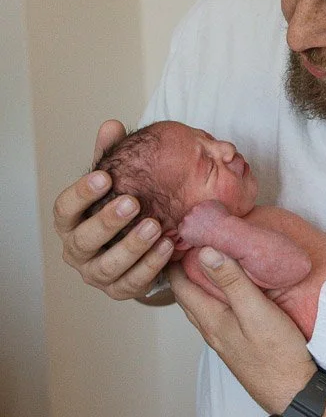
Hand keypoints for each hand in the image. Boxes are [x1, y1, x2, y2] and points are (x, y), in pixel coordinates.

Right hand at [53, 119, 173, 299]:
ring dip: (132, 247)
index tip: (104, 177)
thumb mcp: (117, 180)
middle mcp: (77, 250)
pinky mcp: (120, 290)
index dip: (82, 194)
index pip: (65, 209)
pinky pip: (133, 283)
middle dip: (108, 222)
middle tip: (132, 203)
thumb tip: (111, 125)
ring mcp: (96, 273)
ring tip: (155, 226)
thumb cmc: (123, 206)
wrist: (142, 245)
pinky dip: (150, 266)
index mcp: (71, 221)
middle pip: (84, 239)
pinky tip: (168, 247)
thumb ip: (111, 155)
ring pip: (108, 266)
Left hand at [169, 248, 316, 413]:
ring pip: (203, 307)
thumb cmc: (278, 354)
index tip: (178, 237)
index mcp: (211, 321)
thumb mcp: (256, 312)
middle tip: (190, 245)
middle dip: (183, 271)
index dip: (175, 262)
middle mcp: (213, 332)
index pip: (181, 286)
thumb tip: (206, 252)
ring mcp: (226, 341)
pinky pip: (219, 315)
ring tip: (208, 262)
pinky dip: (216, 298)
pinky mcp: (239, 345)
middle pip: (188, 297)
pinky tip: (231, 292)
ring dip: (199, 285)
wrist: (295, 393)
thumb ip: (233, 282)